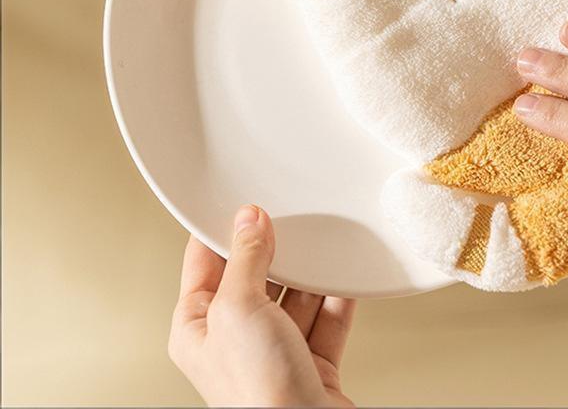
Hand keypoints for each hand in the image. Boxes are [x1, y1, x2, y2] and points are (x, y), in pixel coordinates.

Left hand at [168, 205, 355, 407]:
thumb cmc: (256, 393)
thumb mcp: (238, 307)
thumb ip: (245, 258)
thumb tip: (249, 221)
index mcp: (198, 327)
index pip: (205, 263)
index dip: (223, 231)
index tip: (244, 203)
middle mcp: (234, 339)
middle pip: (257, 276)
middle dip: (277, 251)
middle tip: (291, 221)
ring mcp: (275, 351)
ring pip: (295, 295)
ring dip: (311, 274)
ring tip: (322, 247)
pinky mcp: (312, 362)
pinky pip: (326, 317)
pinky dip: (337, 296)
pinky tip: (345, 276)